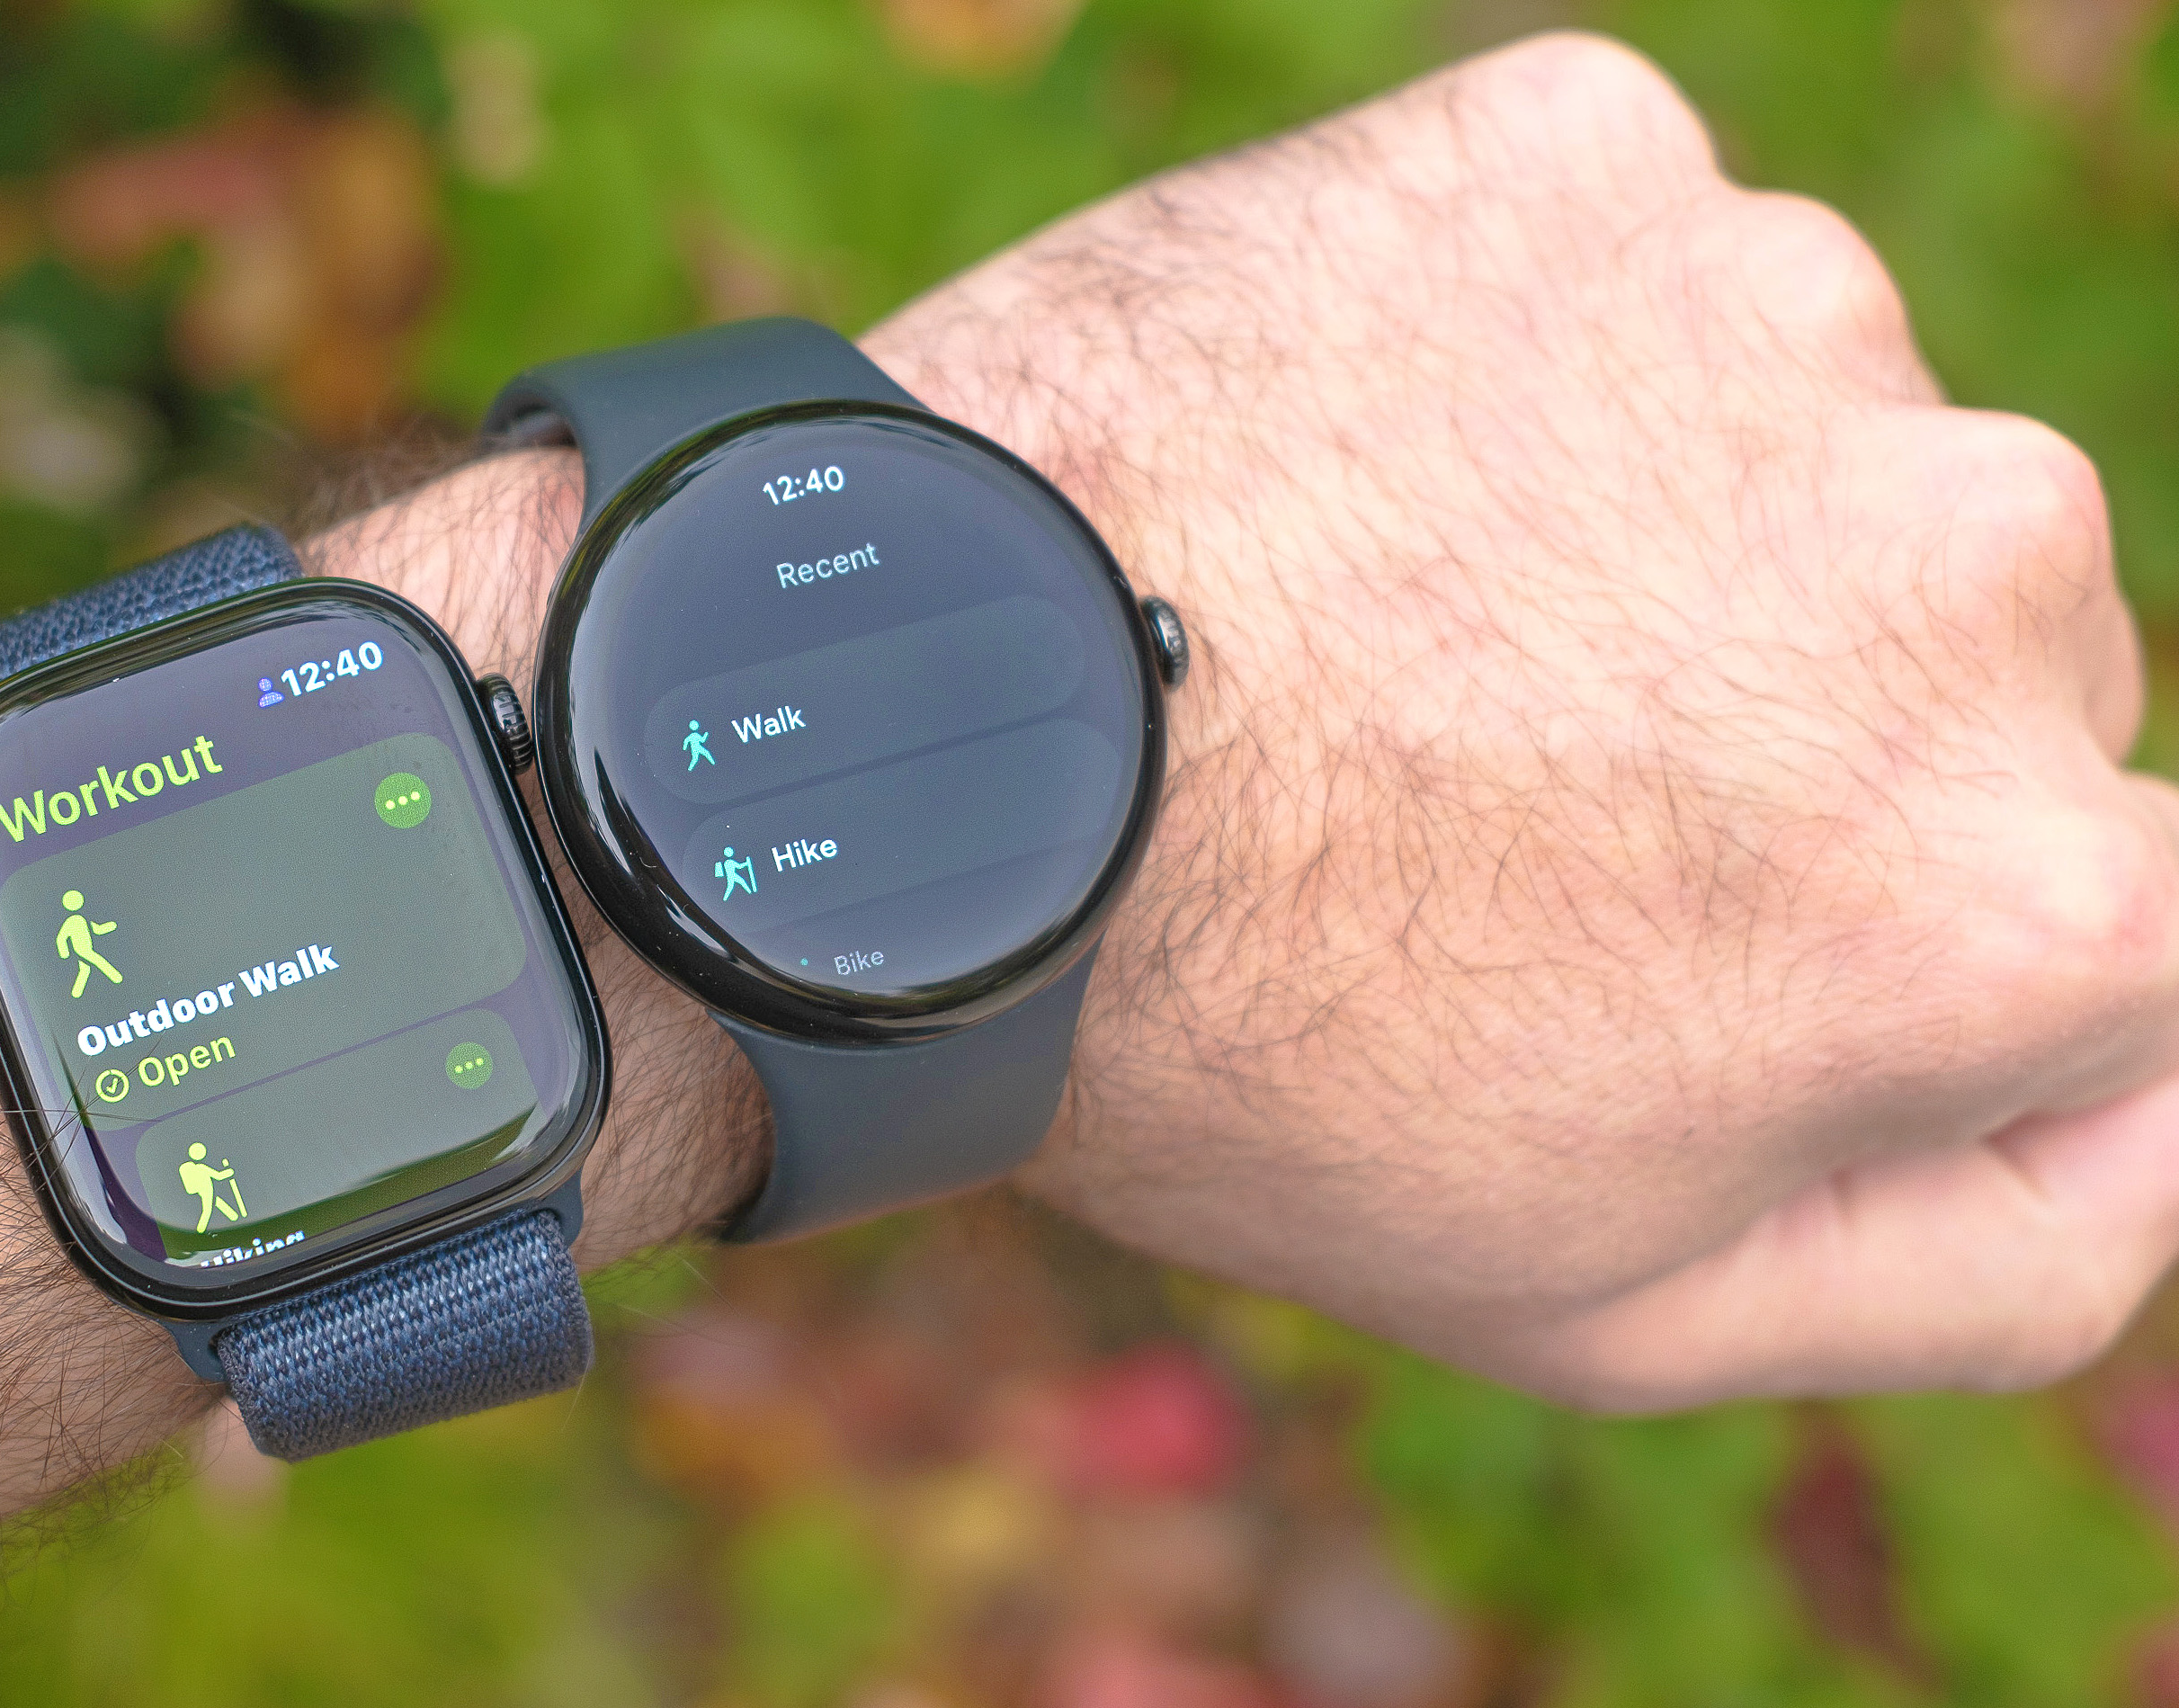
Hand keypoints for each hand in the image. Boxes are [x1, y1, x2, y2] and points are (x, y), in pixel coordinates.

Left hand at [869, 32, 2176, 1406]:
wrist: (908, 756)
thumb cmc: (1244, 1058)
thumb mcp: (1626, 1303)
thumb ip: (1999, 1249)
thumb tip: (2163, 1098)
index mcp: (2018, 889)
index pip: (2115, 918)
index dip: (1877, 942)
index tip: (1674, 928)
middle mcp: (1980, 558)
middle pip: (1970, 661)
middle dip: (1780, 734)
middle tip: (1482, 795)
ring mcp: (1781, 316)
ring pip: (1792, 450)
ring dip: (1635, 530)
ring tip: (1374, 634)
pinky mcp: (1586, 151)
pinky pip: (1610, 278)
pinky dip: (1496, 359)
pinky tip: (1323, 471)